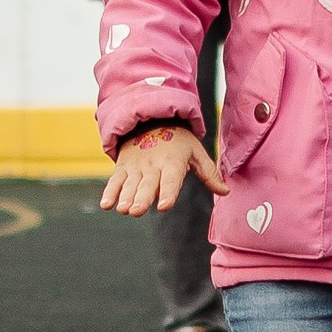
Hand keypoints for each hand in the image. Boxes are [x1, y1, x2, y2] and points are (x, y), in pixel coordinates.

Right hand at [100, 125, 227, 216]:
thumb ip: (209, 173)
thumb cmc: (179, 141)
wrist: (153, 119)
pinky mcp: (123, 166)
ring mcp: (136, 166)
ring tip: (122, 209)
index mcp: (173, 163)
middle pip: (147, 185)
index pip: (171, 180)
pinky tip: (106, 205)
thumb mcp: (196, 152)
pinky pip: (115, 180)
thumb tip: (226, 192)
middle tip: (135, 212)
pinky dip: (110, 192)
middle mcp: (153, 165)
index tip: (163, 207)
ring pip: (130, 184)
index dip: (168, 193)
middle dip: (141, 199)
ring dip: (125, 197)